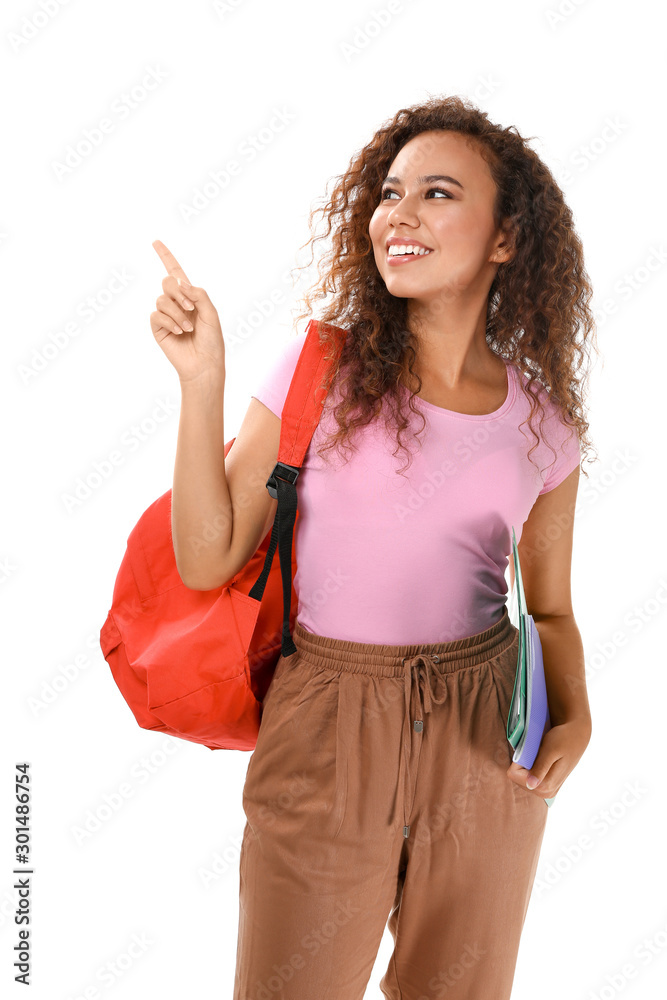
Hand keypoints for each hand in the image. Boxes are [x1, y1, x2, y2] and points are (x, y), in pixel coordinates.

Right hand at [150, 240, 225, 383]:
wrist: (204, 364)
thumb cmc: (212, 341)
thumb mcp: (211, 313)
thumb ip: (198, 294)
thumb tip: (180, 282)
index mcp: (190, 297)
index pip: (176, 272)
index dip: (166, 256)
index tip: (155, 241)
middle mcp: (176, 303)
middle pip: (167, 282)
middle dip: (178, 292)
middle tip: (191, 308)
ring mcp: (166, 315)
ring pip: (162, 299)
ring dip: (177, 313)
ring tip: (188, 327)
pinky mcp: (158, 328)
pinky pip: (156, 314)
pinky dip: (170, 321)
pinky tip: (180, 332)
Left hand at [506, 717, 591, 800]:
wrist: (576, 738)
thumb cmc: (562, 740)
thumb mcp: (550, 750)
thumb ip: (540, 768)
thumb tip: (531, 785)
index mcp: (545, 786)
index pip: (514, 775)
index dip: (518, 761)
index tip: (529, 750)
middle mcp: (546, 793)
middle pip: (517, 779)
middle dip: (522, 765)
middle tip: (536, 753)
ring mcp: (547, 791)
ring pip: (521, 779)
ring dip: (526, 766)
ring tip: (539, 756)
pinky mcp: (547, 787)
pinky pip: (528, 779)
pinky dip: (530, 768)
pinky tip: (541, 761)